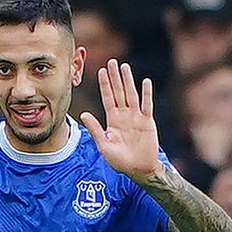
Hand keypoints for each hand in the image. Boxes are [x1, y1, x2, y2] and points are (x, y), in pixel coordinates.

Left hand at [80, 59, 160, 182]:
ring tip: (125, 67)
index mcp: (112, 120)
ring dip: (128, 81)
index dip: (104, 85)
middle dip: (115, 77)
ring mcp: (136, 117)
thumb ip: (95, 129)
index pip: (107, 98)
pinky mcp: (147, 121)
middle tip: (112, 62)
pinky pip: (147, 105)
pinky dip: (146, 94)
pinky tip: (145, 82)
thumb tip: (83, 114)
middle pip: (119, 92)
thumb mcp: (103, 145)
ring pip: (131, 95)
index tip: (101, 71)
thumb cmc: (119, 160)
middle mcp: (124, 115)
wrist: (138, 169)